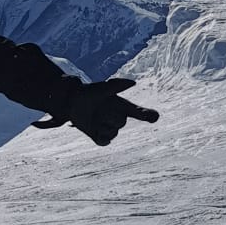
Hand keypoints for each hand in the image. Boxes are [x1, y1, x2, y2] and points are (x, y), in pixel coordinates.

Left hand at [33, 77, 158, 146]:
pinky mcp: (99, 137)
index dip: (147, 115)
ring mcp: (109, 128)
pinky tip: (94, 130)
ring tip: (93, 117)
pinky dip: (100, 138)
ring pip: (112, 133)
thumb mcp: (100, 88)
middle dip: (109, 115)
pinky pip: (104, 142)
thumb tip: (133, 82)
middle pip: (121, 122)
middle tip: (98, 108)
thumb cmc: (88, 93)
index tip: (155, 117)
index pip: (139, 112)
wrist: (70, 102)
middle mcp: (118, 118)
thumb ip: (115, 85)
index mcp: (122, 106)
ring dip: (101, 125)